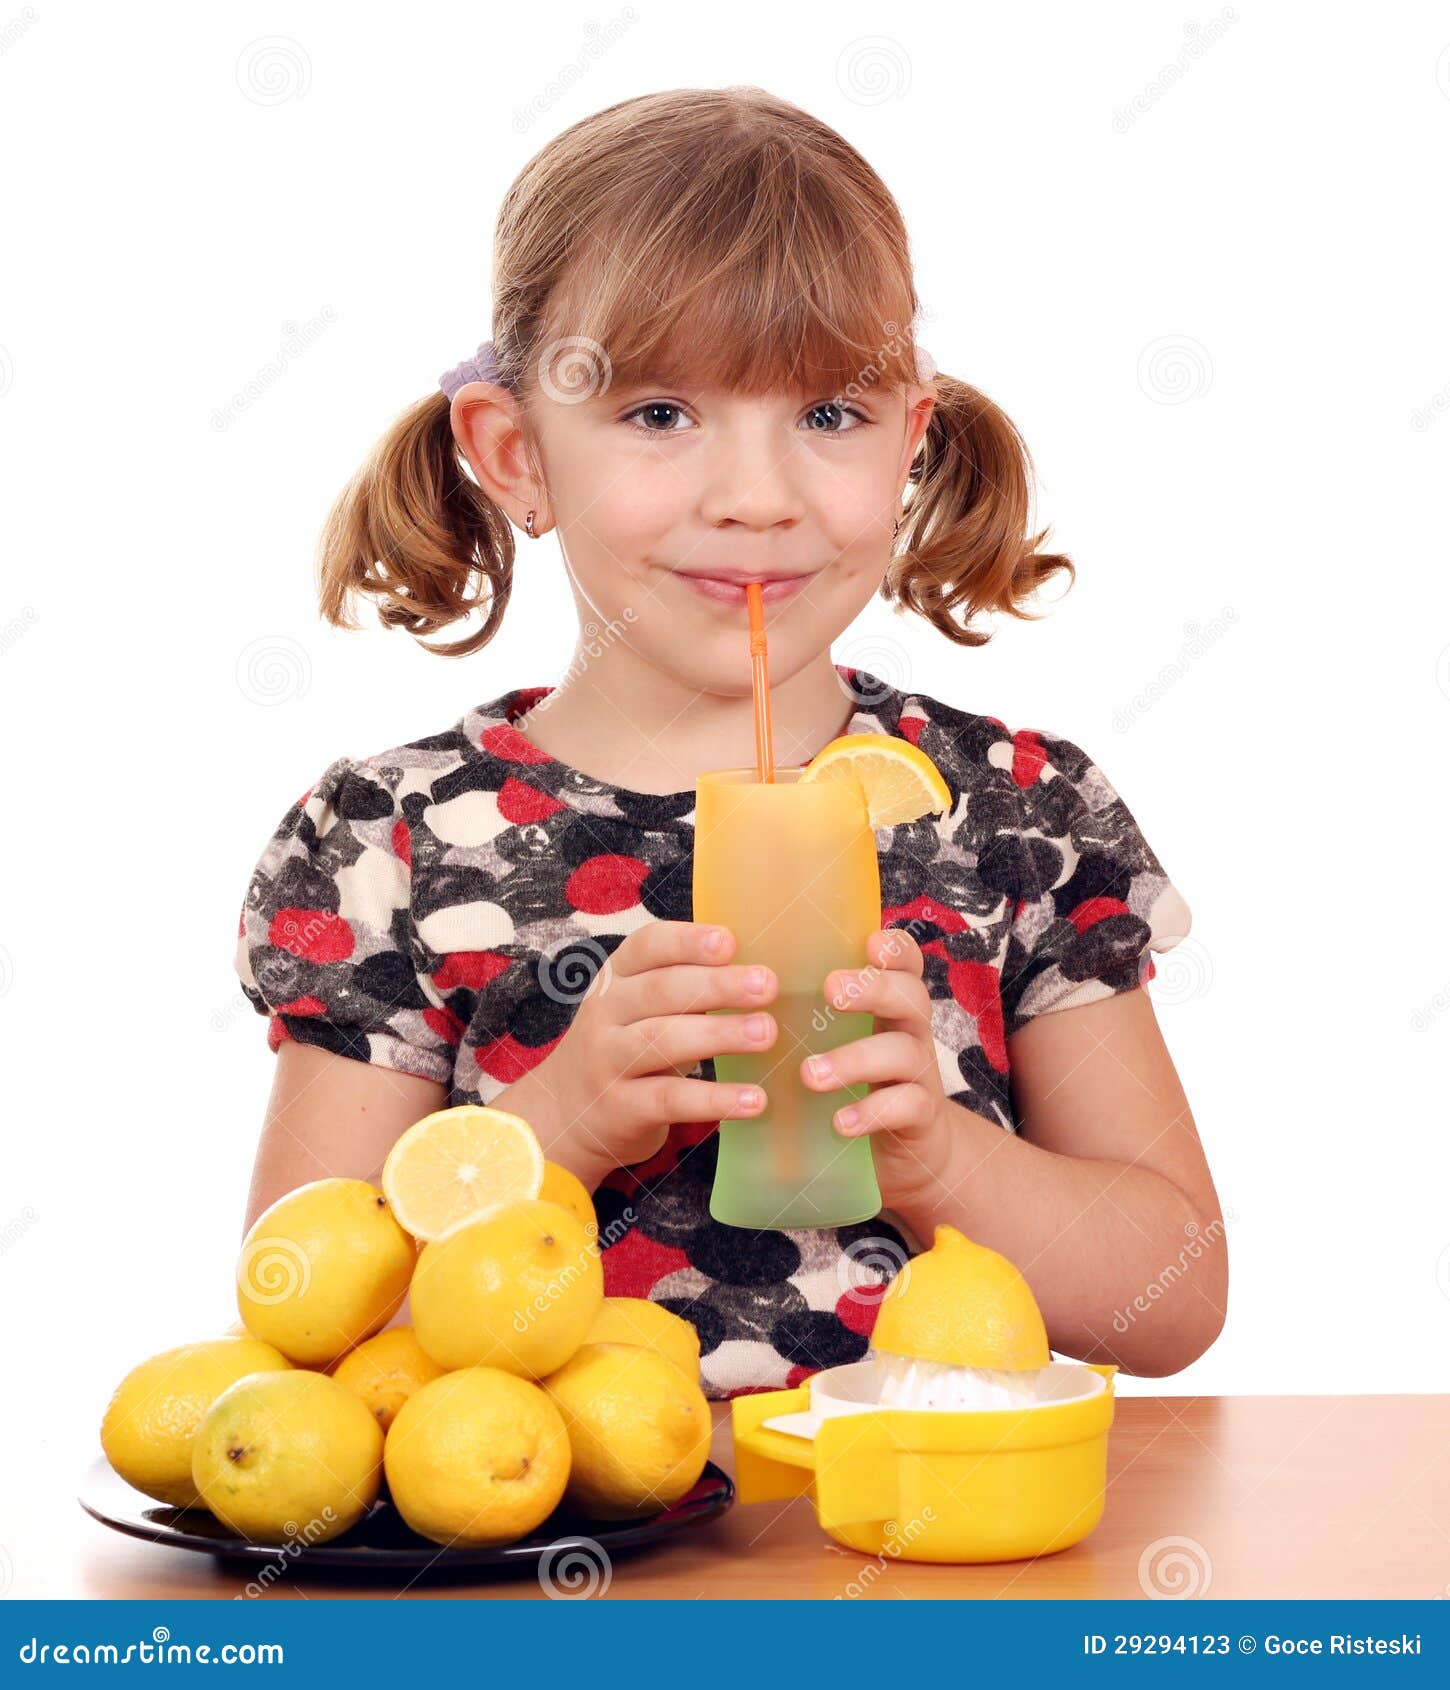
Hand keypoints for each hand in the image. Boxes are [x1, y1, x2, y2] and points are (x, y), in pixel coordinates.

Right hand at [541, 919, 779, 1174]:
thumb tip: (759, 968)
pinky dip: (714, 1099)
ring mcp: (608, 1061)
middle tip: (767, 985)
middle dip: (717, 985)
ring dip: (720, 1035)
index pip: (647, 946)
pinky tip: (754, 1099)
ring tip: (767, 1033)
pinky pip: (670, 1100)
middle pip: (661, 991)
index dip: (687, 941)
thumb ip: (685, 983)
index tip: (730, 942)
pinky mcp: (621, 1108)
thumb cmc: (625, 1045)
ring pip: (663, 1041)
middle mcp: (606, 1012)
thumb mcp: (639, 1005)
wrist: (566, 1114)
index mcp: (616, 976)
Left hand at [799, 926, 952, 1209]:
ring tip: (810, 1075)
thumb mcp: (835, 1039)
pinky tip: (839, 1123)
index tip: (869, 943)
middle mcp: (909, 1030)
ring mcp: (918, 1073)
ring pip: (903, 1053)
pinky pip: (906, 1107)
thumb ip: (805, 1011)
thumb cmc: (852, 1080)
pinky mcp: (921, 1117)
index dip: (895, 948)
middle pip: (910, 996)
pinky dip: (871, 1112)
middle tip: (830, 990)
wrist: (901, 1149)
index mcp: (888, 1002)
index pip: (905, 961)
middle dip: (873, 989)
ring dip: (855, 1060)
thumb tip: (733, 981)